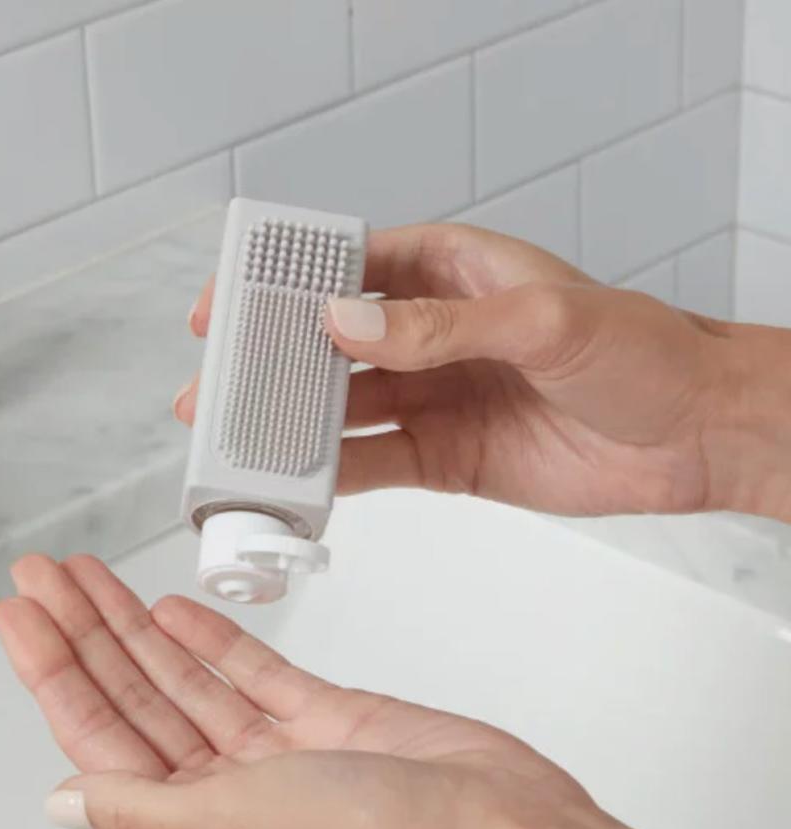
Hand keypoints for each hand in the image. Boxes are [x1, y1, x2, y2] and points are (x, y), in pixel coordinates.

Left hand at [0, 555, 790, 828]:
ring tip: (93, 578)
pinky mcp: (322, 713)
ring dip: (137, 625)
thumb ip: (142, 806)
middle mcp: (229, 786)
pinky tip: (175, 609)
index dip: (54, 672)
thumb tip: (62, 803)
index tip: (22, 617)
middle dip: (85, 633)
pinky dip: (211, 637)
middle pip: (135, 695)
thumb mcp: (235, 824)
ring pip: (186, 674)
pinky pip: (249, 668)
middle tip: (46, 576)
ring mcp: (276, 746)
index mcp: (198, 823)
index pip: (100, 737)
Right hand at [177, 224, 790, 520]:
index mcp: (448, 273)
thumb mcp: (545, 321)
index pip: (347, 266)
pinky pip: (371, 464)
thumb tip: (344, 322)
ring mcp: (431, 398)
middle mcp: (429, 335)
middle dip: (268, 365)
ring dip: (288, 426)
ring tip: (235, 443)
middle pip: (327, 345)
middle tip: (214, 389)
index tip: (228, 303)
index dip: (280, 282)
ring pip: (340, 410)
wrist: (690, 436)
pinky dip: (330, 477)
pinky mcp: (441, 456)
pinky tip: (293, 486)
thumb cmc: (640, 351)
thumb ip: (441, 325)